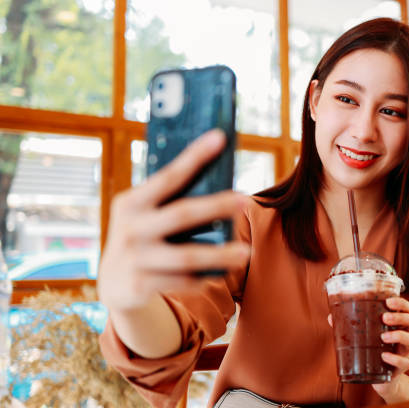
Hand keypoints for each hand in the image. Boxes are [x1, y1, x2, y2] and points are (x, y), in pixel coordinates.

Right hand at [97, 129, 250, 311]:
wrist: (114, 284)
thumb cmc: (143, 237)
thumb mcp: (145, 215)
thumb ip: (170, 201)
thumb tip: (218, 176)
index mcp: (132, 202)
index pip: (169, 176)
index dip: (195, 157)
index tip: (220, 137)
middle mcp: (131, 228)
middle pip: (182, 214)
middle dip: (215, 206)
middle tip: (245, 200)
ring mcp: (135, 259)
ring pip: (186, 256)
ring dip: (220, 254)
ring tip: (247, 252)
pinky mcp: (140, 285)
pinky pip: (182, 280)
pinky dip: (204, 277)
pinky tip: (222, 272)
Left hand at [326, 296, 408, 400]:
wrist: (382, 380)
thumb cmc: (373, 351)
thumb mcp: (364, 336)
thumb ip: (350, 325)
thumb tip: (331, 316)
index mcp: (398, 325)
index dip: (402, 303)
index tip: (388, 301)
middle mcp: (406, 336)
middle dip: (402, 316)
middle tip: (385, 317)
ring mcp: (405, 352)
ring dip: (400, 335)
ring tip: (384, 336)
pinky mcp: (401, 369)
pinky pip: (406, 363)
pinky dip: (396, 359)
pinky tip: (384, 356)